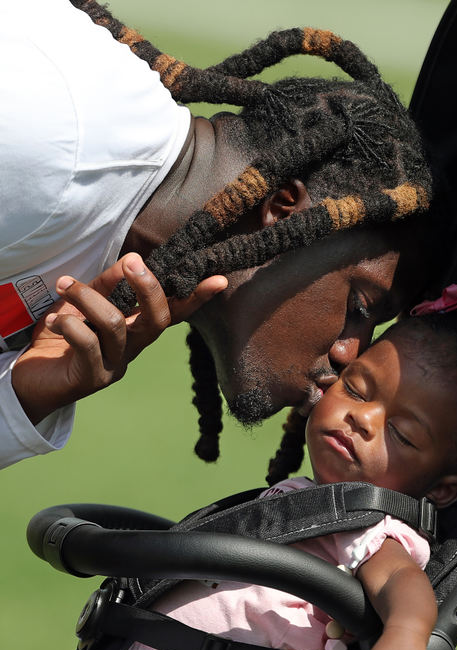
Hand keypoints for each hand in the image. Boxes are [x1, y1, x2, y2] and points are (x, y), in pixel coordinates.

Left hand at [12, 253, 226, 423]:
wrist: (32, 378)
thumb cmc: (62, 338)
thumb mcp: (84, 304)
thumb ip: (107, 284)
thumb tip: (131, 258)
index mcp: (136, 330)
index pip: (173, 312)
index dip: (196, 298)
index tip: (218, 280)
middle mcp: (133, 349)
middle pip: (157, 320)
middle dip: (148, 288)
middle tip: (130, 261)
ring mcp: (116, 366)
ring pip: (116, 324)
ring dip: (88, 297)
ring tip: (64, 285)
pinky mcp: (93, 379)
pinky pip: (88, 345)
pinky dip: (70, 325)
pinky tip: (54, 322)